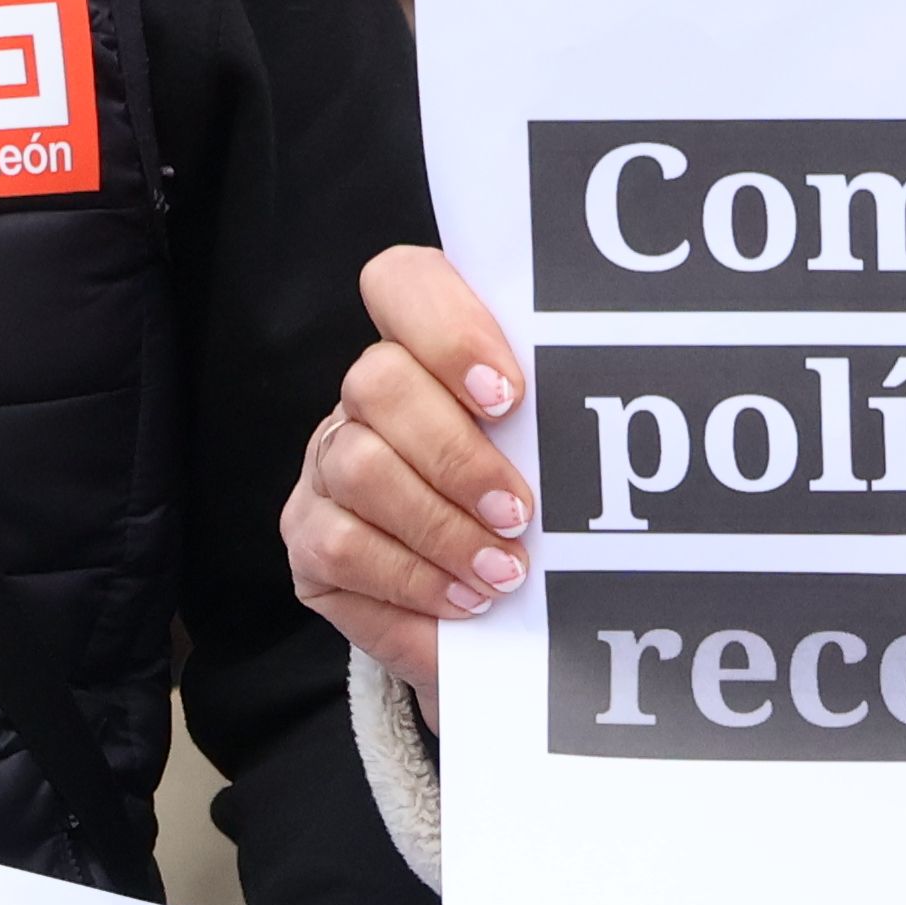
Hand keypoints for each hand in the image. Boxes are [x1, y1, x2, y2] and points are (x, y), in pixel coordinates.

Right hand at [281, 247, 532, 714]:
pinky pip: (342, 548)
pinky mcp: (308, 537)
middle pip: (378, 382)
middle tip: (517, 512)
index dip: (450, 330)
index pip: (405, 283)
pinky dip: (412, 579)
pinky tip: (463, 600)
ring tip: (502, 572)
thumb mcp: (543, 468)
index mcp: (425, 353)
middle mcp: (363, 398)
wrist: (486, 621)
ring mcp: (326, 465)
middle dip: (456, 454)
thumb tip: (597, 433)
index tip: (507, 395)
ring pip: (359, 469)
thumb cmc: (522, 523)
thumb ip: (549, 433)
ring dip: (441, 528)